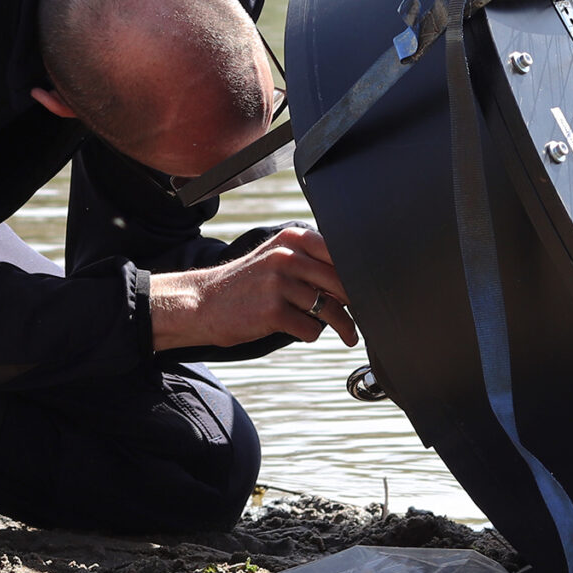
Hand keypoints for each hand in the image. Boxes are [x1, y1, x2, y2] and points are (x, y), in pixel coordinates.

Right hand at [149, 225, 358, 350]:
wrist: (203, 302)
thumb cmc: (245, 283)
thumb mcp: (275, 258)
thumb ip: (310, 261)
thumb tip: (353, 280)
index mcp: (292, 238)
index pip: (341, 254)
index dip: (358, 276)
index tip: (369, 291)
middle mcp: (286, 256)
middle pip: (341, 283)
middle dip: (357, 305)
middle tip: (363, 318)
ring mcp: (279, 283)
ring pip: (330, 309)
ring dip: (342, 326)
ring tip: (347, 335)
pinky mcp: (272, 311)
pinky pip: (311, 328)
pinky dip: (311, 334)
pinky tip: (300, 330)